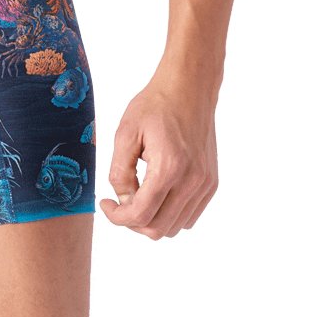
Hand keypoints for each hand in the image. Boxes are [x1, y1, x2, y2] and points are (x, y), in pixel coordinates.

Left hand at [98, 76, 218, 239]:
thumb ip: (119, 171)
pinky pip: (188, 216)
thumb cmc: (155, 105)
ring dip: (152, 220)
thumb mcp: (126, 132)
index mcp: (169, 168)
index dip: (117, 217)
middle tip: (120, 202)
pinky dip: (170, 214)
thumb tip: (122, 200)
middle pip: (158, 229)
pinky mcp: (211, 184)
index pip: (141, 215)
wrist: (189, 88)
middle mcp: (192, 182)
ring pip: (175, 227)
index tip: (106, 204)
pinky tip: (157, 192)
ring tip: (139, 194)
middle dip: (133, 222)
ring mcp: (205, 185)